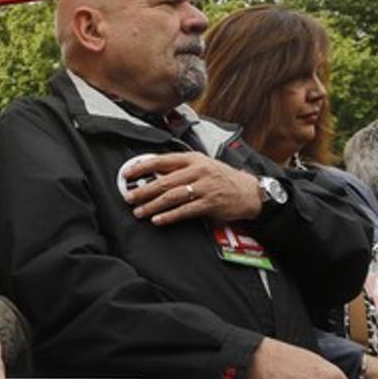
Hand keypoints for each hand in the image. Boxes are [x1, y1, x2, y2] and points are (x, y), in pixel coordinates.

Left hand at [124, 152, 261, 225]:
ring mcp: (204, 187)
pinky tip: (158, 220)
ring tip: (139, 211)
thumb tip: (153, 175)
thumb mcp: (202, 166)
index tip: (127, 174)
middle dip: (143, 190)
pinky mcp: (209, 203)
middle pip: (164, 181)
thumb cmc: (222, 178)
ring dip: (153, 205)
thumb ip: (179, 169)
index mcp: (193, 159)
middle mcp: (198, 171)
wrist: (249, 191)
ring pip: (172, 196)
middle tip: (129, 197)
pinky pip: (185, 210)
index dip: (142, 167)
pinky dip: (170, 216)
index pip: (162, 161)